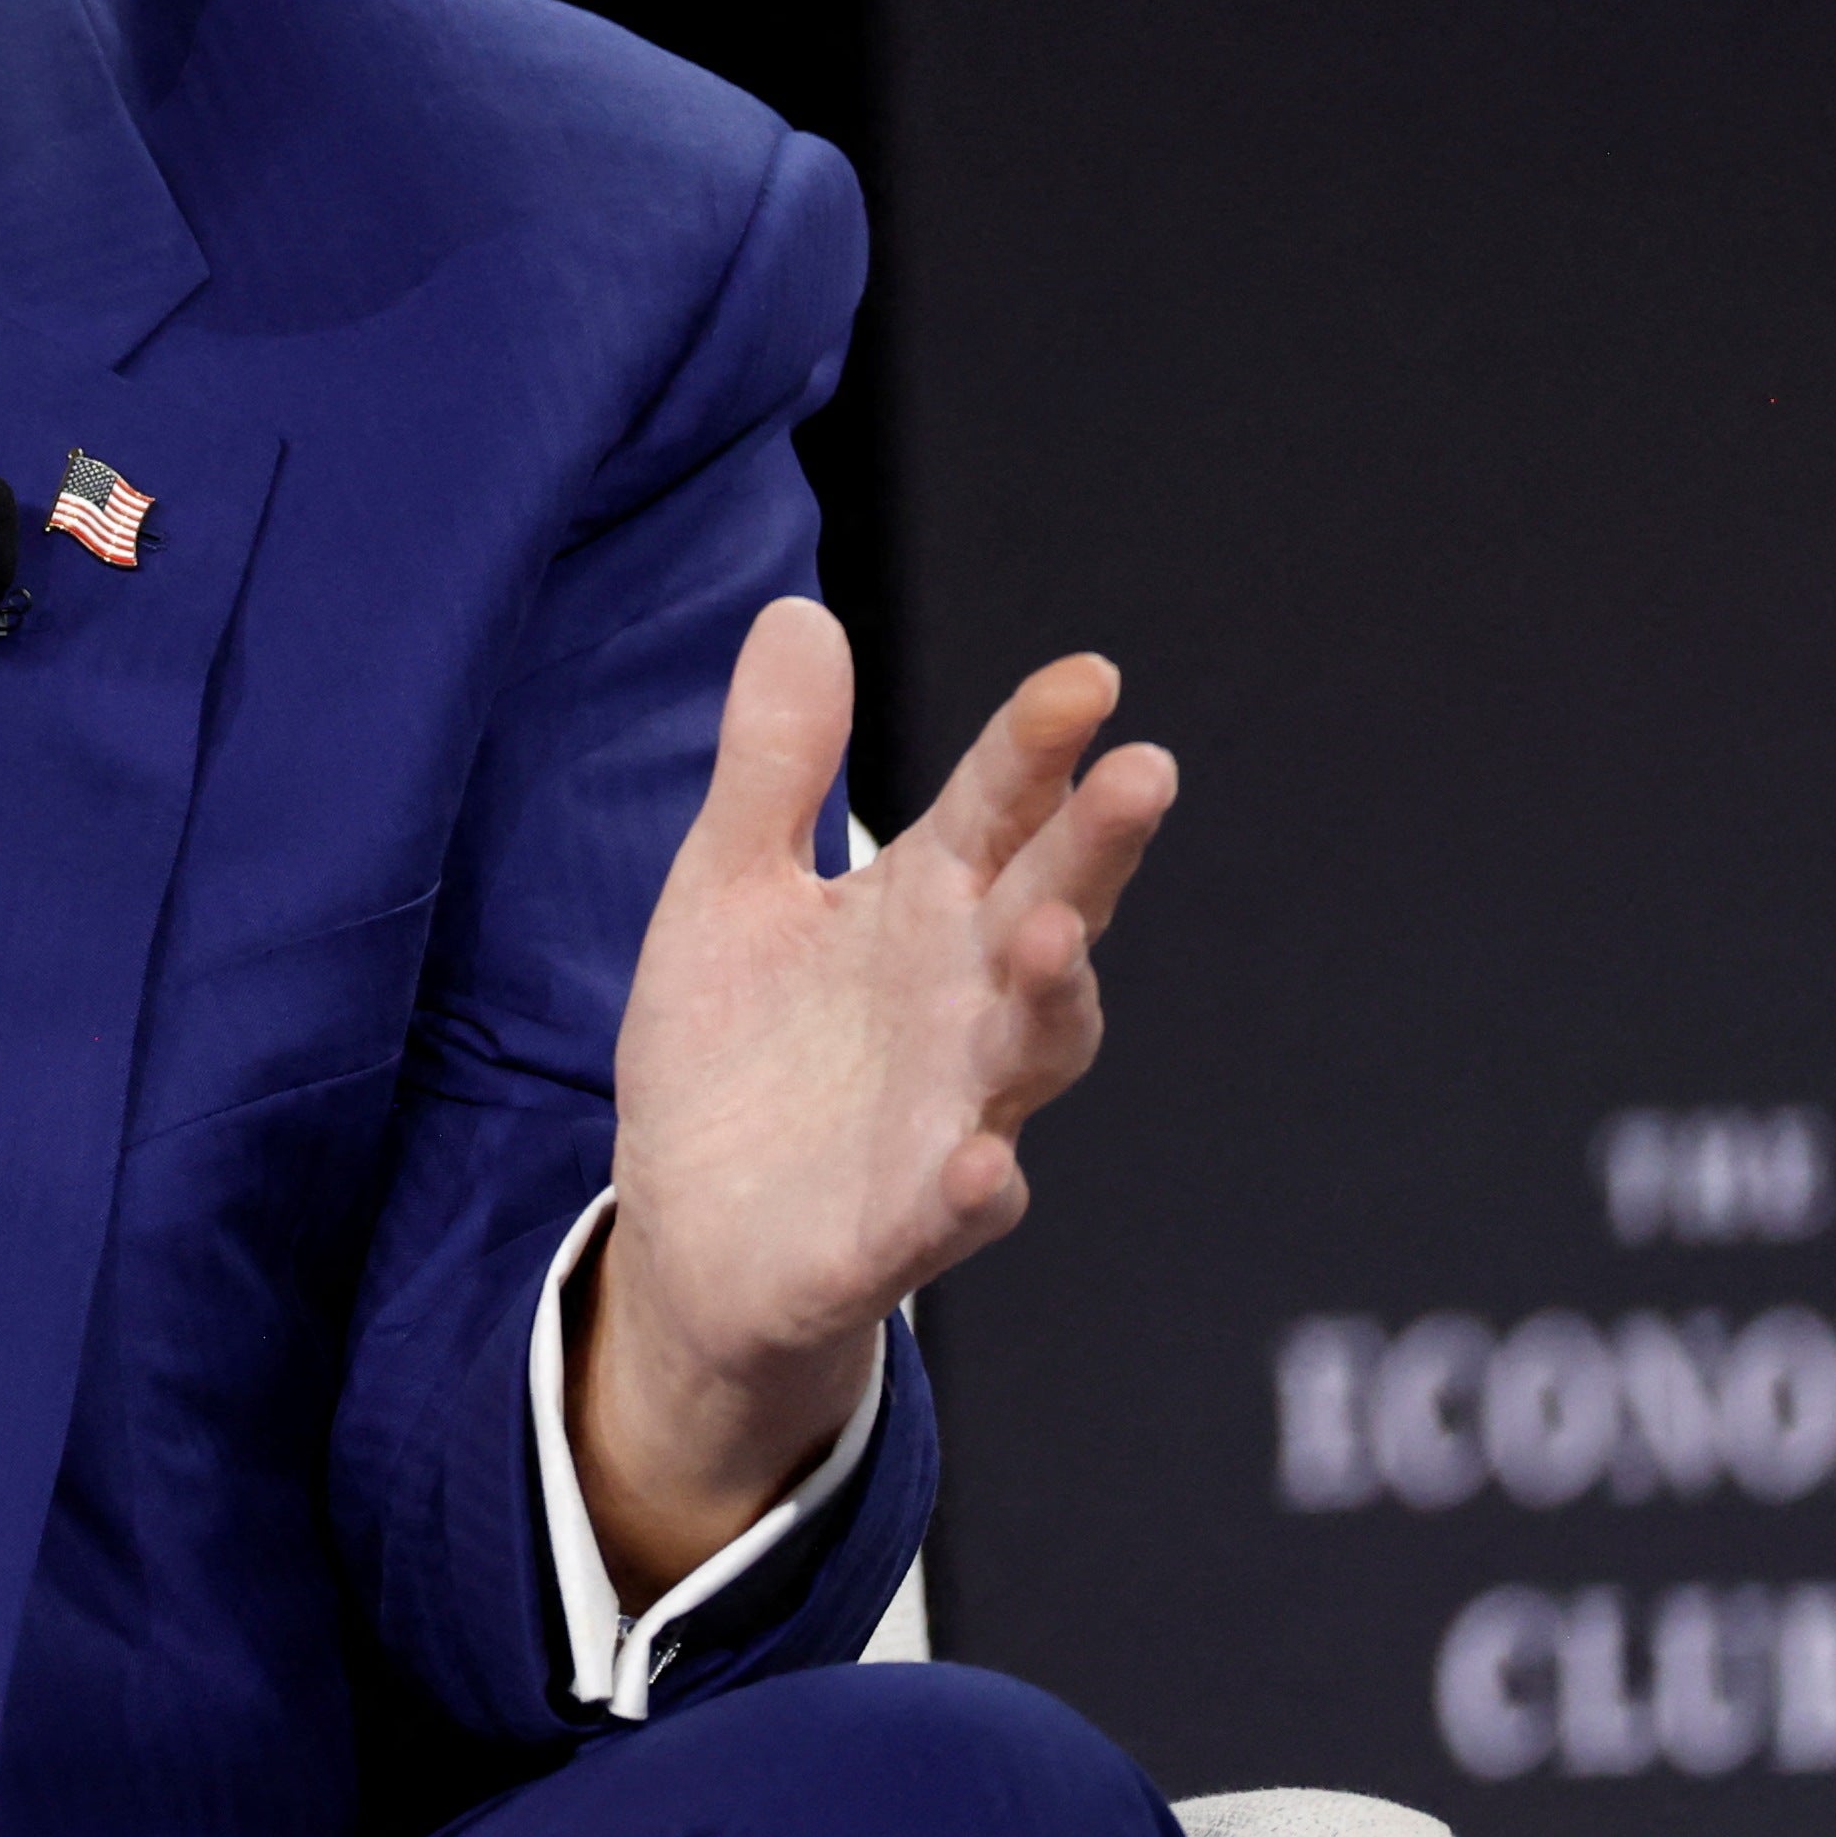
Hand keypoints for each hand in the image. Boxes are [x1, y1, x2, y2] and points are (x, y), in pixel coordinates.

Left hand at [575, 598, 1172, 1601]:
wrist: (693, 1226)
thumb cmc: (739, 1048)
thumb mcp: (731, 886)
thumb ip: (776, 764)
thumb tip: (799, 610)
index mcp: (924, 907)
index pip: (997, 809)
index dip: (1038, 746)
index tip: (1085, 678)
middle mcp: (964, 1001)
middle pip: (1050, 910)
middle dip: (1095, 849)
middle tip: (1143, 772)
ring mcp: (949, 1111)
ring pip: (1032, 1050)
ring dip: (1053, 996)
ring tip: (1049, 939)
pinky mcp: (902, 1225)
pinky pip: (955, 1208)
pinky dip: (975, 1186)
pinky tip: (981, 1161)